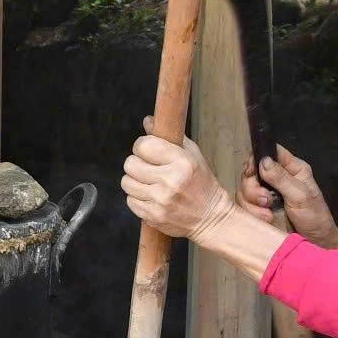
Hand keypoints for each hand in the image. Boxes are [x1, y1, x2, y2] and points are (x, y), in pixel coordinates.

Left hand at [122, 122, 236, 242]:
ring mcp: (160, 200)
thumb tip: (147, 121)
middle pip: (130, 164)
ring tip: (149, 182)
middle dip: (137, 163)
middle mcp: (170, 181)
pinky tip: (152, 197)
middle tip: (148, 167)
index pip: (143, 145)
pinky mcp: (153, 216)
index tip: (148, 151)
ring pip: (126, 183)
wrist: (211, 216)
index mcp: (181, 162)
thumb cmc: (201, 182)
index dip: (142, 146)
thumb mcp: (192, 154)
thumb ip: (169, 136)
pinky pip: (130, 201)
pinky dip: (138, 198)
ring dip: (135, 181)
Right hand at [242, 144, 337, 245]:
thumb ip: (281, 179)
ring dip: (253, 203)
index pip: (270, 152)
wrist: (315, 243)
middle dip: (254, 188)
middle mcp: (277, 178)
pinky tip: (265, 220)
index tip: (251, 171)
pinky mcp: (260, 209)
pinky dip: (252, 213)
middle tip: (266, 201)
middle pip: (252, 172)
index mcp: (292, 169)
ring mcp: (267, 193)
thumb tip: (263, 160)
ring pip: (245, 190)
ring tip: (268, 215)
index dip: (257, 158)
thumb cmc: (314, 217)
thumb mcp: (301, 196)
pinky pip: (245, 205)